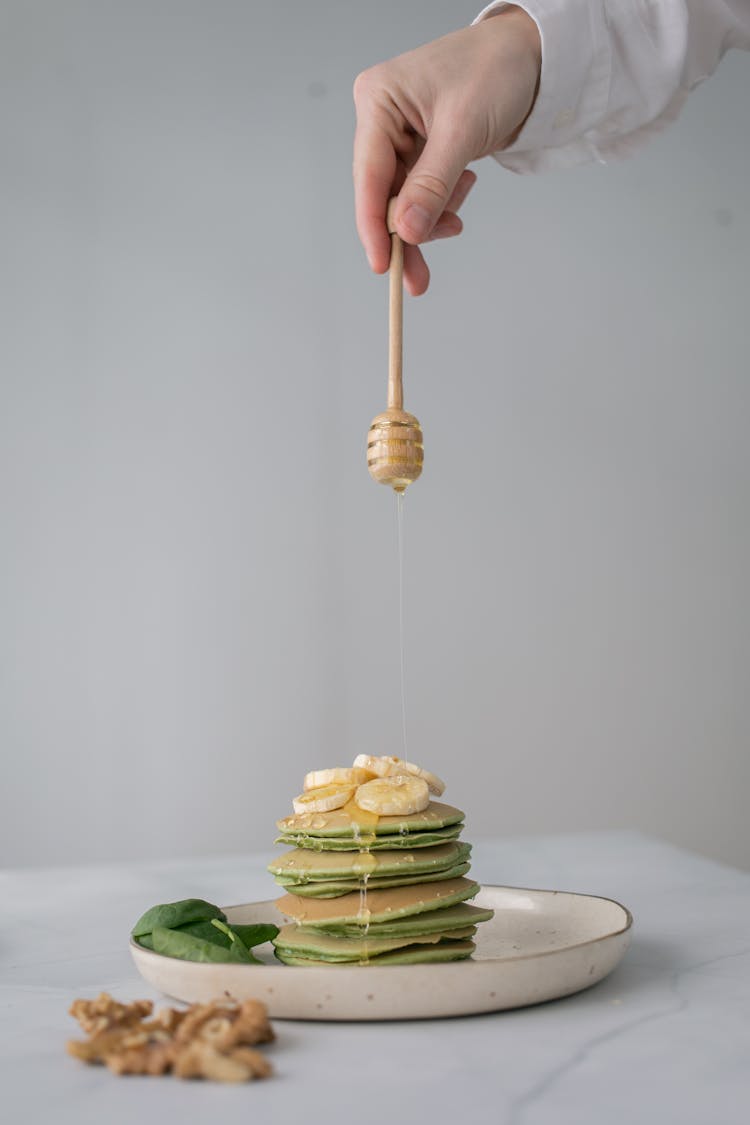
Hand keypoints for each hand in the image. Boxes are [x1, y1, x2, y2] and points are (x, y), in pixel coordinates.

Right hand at [353, 7, 540, 293]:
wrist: (531, 54)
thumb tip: (406, 231)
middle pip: (384, 193)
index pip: (368, 175)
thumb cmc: (496, 69)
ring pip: (404, 199)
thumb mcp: (463, 129)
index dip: (374, 225)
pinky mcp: (421, 149)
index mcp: (379, 101)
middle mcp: (383, 118)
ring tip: (458, 219)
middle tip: (417, 279)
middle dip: (406, 234)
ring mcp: (401, 135)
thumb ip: (432, 185)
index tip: (384, 265)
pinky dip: (443, 204)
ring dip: (430, 220)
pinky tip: (464, 185)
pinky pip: (424, 192)